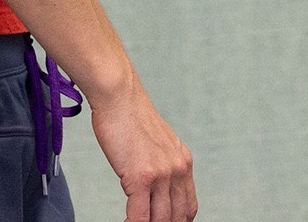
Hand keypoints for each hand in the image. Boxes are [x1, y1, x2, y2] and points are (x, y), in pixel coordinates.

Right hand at [88, 78, 196, 221]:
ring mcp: (161, 174)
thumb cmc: (129, 118)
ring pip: (160, 220)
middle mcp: (177, 169)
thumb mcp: (157, 143)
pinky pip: (140, 216)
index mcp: (183, 162)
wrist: (118, 97)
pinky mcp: (141, 177)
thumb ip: (161, 165)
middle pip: (177, 217)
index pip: (189, 207)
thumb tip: (154, 188)